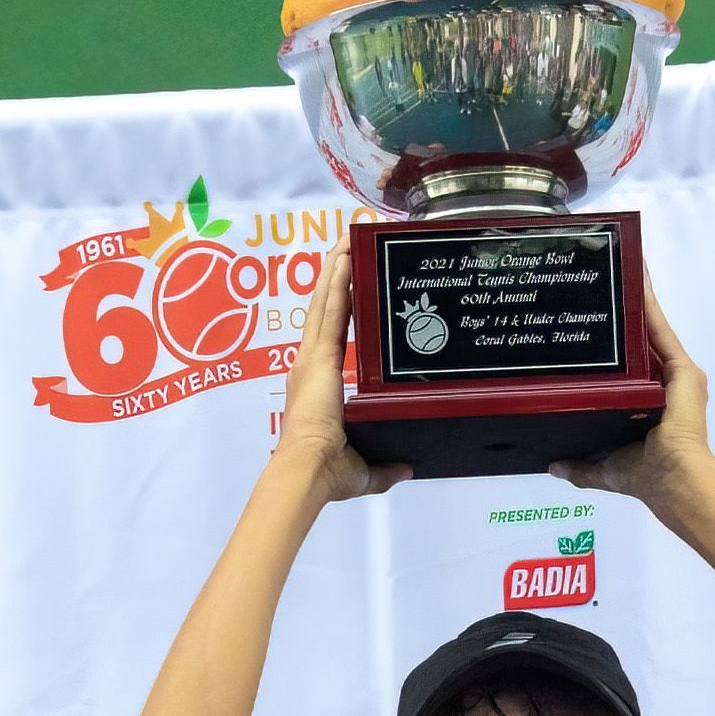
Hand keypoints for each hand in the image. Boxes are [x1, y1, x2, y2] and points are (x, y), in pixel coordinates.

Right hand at [273, 236, 412, 501]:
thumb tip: (406, 470)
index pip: (328, 338)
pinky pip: (329, 312)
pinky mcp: (317, 357)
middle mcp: (308, 367)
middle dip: (333, 278)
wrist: (308, 471)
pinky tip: (343, 259)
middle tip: (344, 248)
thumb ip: (385, 468)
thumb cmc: (328, 474)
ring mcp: (310, 359)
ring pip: (323, 304)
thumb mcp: (364, 469)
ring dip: (334, 271)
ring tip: (345, 241)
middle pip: (322, 311)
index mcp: (316, 388)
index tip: (345, 285)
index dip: (336, 310)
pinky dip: (335, 284)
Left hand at [548, 270, 713, 514]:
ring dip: (639, 299)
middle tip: (605, 283)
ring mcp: (675, 374)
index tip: (597, 325)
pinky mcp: (682, 367)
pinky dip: (650, 301)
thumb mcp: (602, 469)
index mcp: (648, 407)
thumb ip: (579, 467)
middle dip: (625, 315)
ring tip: (624, 264)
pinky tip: (639, 276)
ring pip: (651, 329)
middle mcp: (664, 386)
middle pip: (640, 342)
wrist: (670, 476)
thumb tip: (553, 466)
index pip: (629, 370)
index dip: (615, 348)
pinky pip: (660, 327)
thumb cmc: (642, 475)